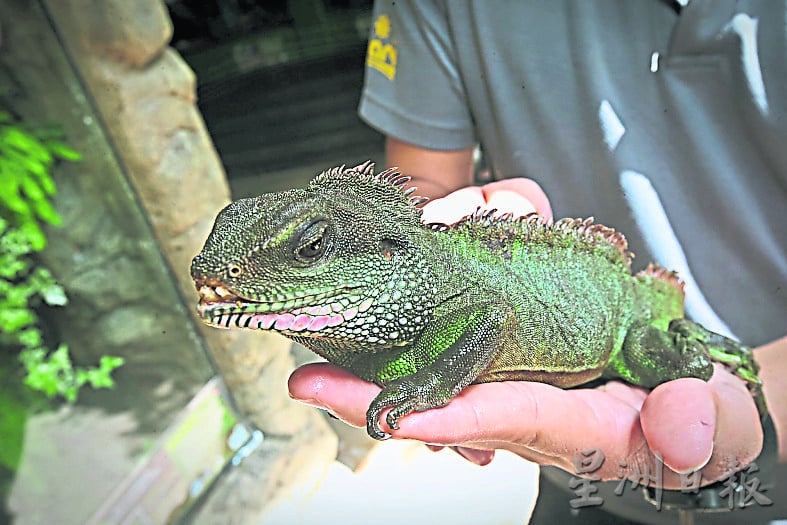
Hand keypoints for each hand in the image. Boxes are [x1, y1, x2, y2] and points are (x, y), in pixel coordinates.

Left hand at [288, 178, 764, 487]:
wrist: (683, 403)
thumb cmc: (696, 410)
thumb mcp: (712, 419)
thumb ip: (698, 424)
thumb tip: (675, 428)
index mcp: (579, 427)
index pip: (513, 417)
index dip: (456, 416)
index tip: (398, 415)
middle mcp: (530, 410)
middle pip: (445, 403)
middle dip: (376, 397)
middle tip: (310, 382)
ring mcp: (513, 387)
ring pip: (435, 379)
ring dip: (376, 370)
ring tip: (312, 361)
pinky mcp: (510, 364)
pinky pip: (450, 356)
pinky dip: (406, 345)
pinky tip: (362, 334)